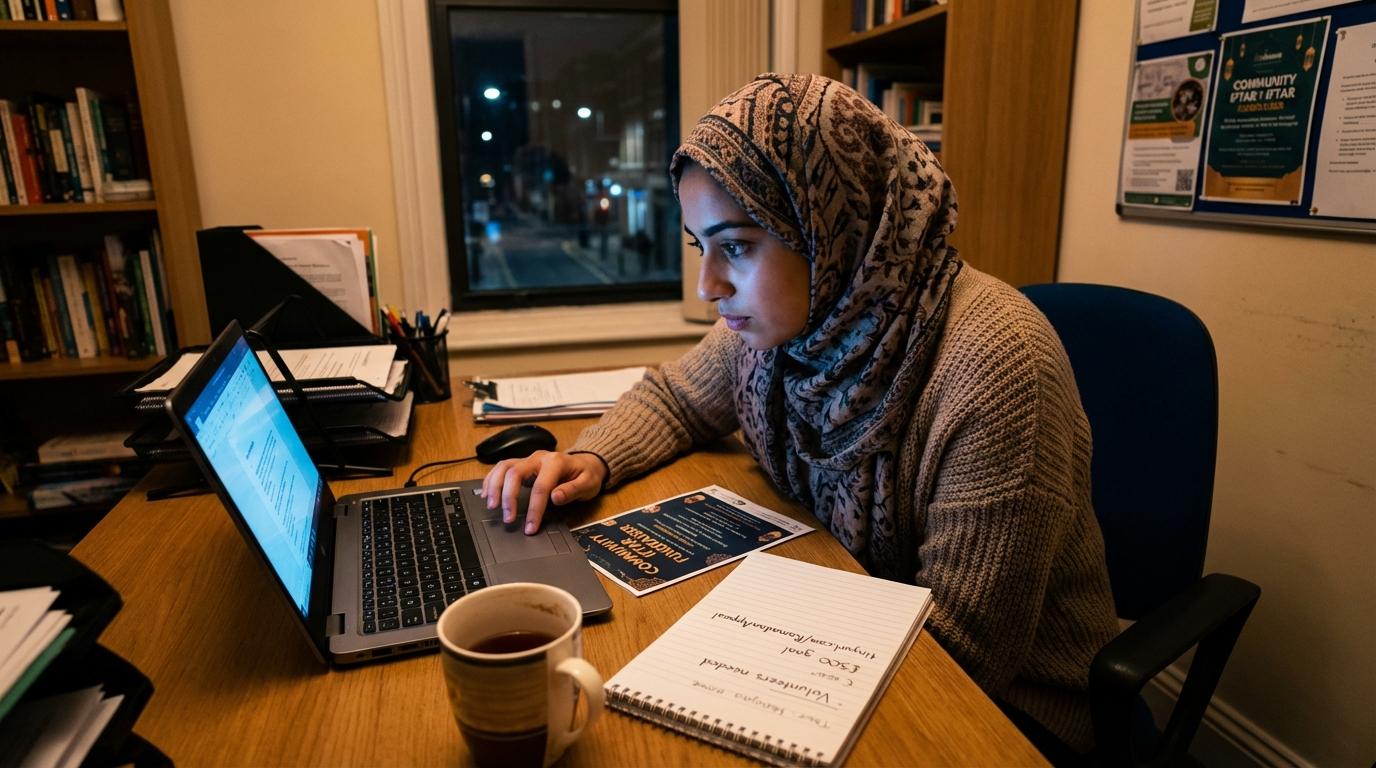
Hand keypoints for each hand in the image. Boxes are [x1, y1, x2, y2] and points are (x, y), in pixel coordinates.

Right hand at [481, 451, 607, 534]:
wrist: (586, 463)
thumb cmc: (587, 475)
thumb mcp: (588, 484)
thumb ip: (572, 490)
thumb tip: (555, 497)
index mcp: (556, 462)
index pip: (540, 487)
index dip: (534, 509)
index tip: (530, 527)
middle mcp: (539, 458)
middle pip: (515, 473)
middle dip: (508, 497)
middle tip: (508, 518)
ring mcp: (529, 459)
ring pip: (504, 467)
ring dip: (495, 486)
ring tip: (492, 505)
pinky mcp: (522, 463)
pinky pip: (502, 467)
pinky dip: (491, 480)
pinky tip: (486, 493)